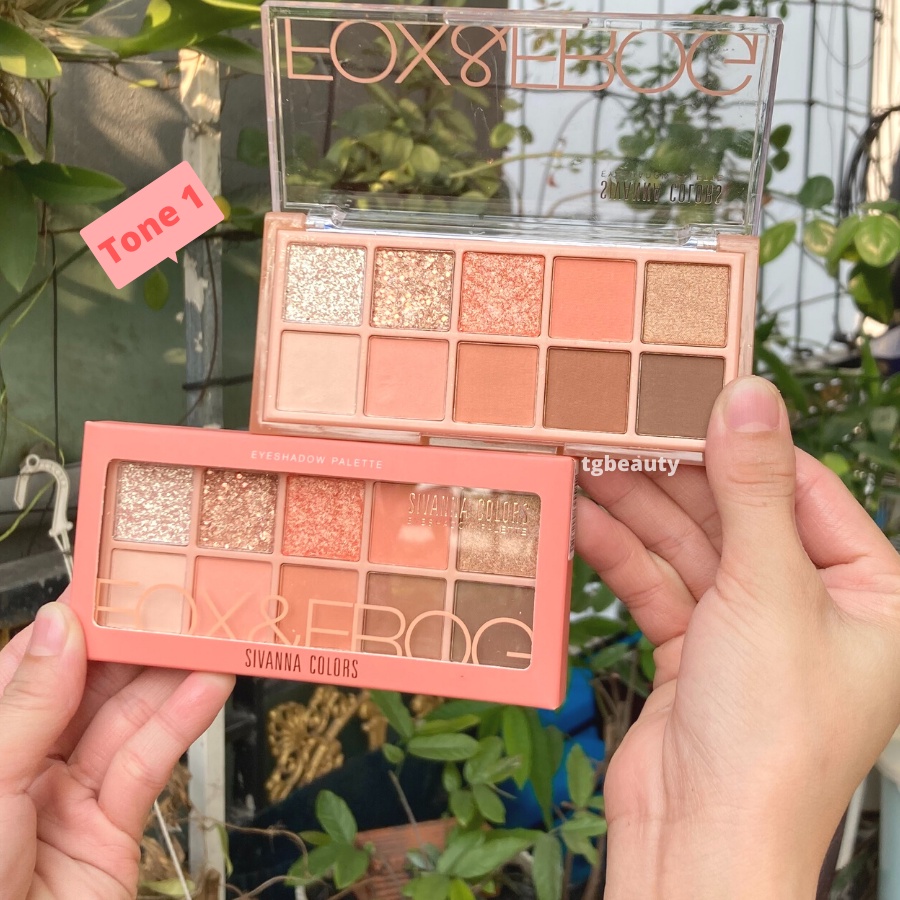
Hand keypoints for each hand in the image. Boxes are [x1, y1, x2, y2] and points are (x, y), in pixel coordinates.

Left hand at [0, 593, 233, 898]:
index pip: (34, 664)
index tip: (118, 583)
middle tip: (180, 606)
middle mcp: (27, 764)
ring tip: (210, 638)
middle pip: (90, 688)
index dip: (78, 622)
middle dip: (136, 647)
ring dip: (172, 679)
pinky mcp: (113, 828)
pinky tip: (208, 688)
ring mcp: (71, 796)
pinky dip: (181, 724)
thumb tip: (58, 625)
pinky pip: (148, 765)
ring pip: (127, 722)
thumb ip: (30, 703)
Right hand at [576, 376, 899, 898]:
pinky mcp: (692, 651)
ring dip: (636, 511)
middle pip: (735, 515)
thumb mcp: (767, 589)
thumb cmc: (768, 736)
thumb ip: (754, 488)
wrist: (701, 842)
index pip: (802, 488)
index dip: (743, 443)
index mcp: (866, 592)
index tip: (688, 399)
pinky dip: (619, 556)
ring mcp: (746, 630)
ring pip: (688, 548)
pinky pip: (657, 585)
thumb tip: (752, 397)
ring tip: (587, 466)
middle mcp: (809, 607)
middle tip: (620, 434)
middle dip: (674, 477)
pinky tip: (582, 522)